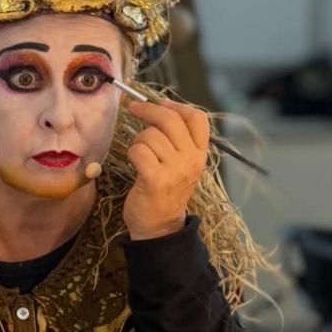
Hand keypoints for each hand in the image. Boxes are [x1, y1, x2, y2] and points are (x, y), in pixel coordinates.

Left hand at [123, 98, 209, 239]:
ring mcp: (174, 170)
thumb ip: (177, 139)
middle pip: (170, 120)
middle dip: (148, 110)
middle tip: (133, 108)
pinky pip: (138, 150)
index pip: (197, 118)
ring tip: (140, 155)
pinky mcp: (155, 179)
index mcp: (200, 154)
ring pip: (150, 135)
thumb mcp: (181, 164)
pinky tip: (135, 164)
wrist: (160, 227)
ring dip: (138, 141)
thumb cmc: (166, 191)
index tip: (161, 103)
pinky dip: (132, 153)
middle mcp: (191, 160)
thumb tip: (161, 105)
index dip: (176, 106)